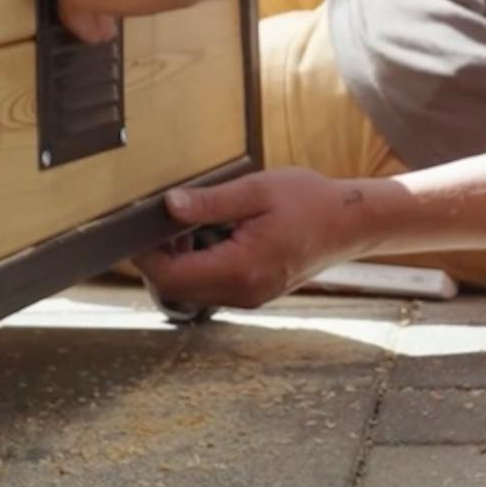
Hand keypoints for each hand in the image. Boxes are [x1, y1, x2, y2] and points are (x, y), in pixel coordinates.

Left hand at [136, 170, 373, 309]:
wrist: (351, 223)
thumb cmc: (308, 202)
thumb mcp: (255, 191)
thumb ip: (209, 202)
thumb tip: (168, 206)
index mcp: (240, 270)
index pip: (172, 278)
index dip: (145, 256)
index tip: (134, 227)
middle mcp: (243, 292)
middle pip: (177, 288)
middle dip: (159, 256)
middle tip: (159, 218)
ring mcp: (250, 295)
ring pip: (193, 288)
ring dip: (179, 259)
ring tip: (186, 220)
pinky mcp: (255, 290)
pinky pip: (212, 284)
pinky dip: (198, 262)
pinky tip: (207, 231)